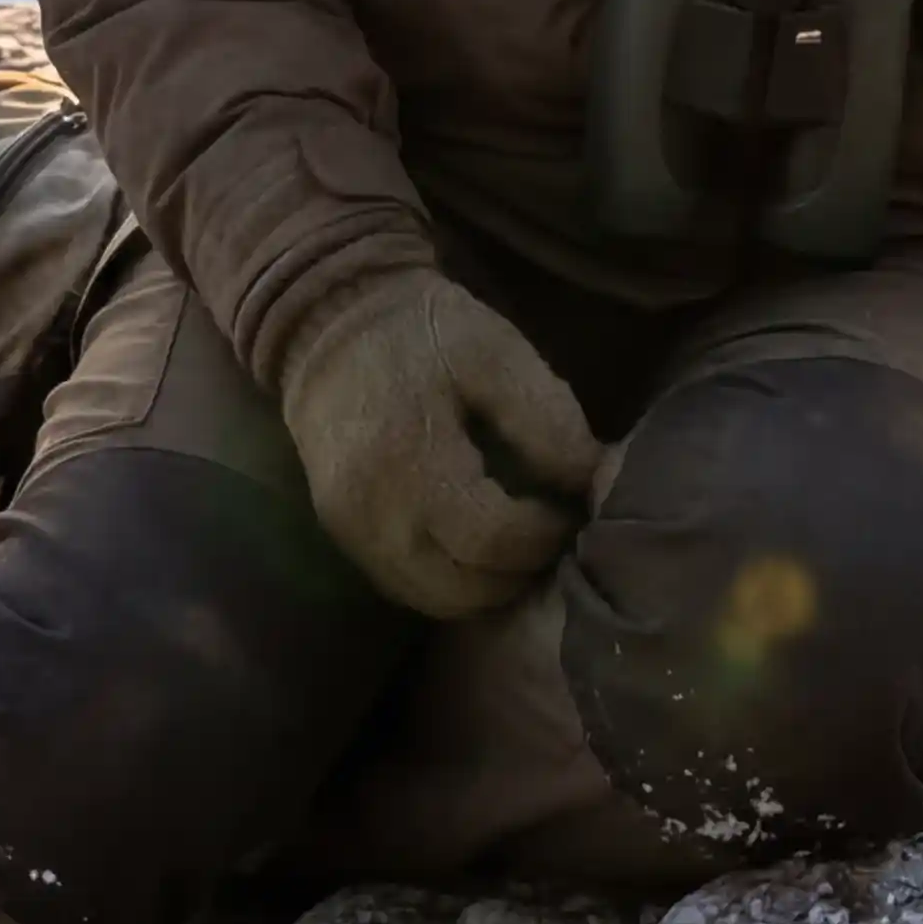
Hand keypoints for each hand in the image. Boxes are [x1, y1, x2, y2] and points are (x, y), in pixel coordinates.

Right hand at [275, 267, 598, 619]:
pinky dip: (451, 583)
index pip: (491, 539)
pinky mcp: (343, 536)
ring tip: (521, 543)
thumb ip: (545, 418)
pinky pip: (405, 587)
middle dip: (521, 571)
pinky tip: (480, 548)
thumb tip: (592, 478)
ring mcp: (351, 531)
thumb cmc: (423, 331)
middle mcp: (372, 512)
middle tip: (553, 534)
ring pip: (434, 601)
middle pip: (463, 588)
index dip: (543, 536)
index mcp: (410, 458)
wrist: (329, 322)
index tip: (570, 510)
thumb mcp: (494, 351)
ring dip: (488, 587)